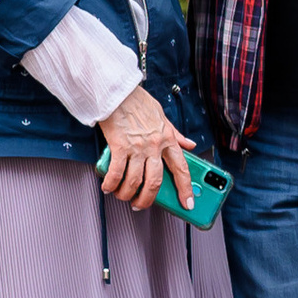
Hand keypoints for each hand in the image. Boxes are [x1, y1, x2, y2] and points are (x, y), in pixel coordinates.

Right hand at [98, 84, 194, 211]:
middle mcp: (154, 146)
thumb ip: (175, 134)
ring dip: (127, 194)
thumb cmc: (138, 103)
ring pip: (135, 181)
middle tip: (141, 205)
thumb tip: (189, 145)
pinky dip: (111, 184)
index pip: (182, 169)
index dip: (186, 188)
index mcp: (167, 139)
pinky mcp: (119, 146)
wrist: (118, 92)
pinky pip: (116, 173)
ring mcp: (137, 147)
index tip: (188, 203)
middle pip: (155, 182)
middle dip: (148, 199)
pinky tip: (108, 187)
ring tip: (122, 196)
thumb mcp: (163, 117)